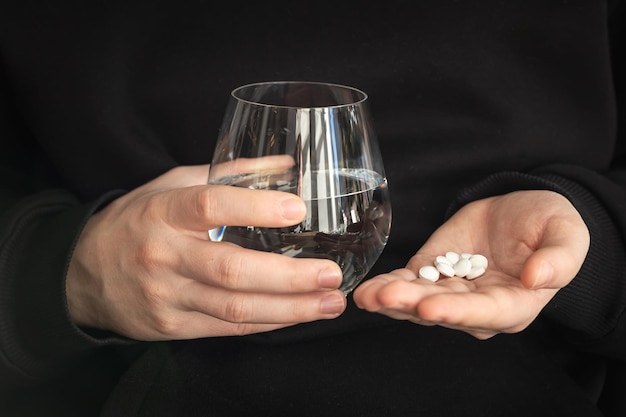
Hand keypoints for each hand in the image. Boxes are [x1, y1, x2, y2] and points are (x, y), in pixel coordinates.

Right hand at [66, 164, 345, 340]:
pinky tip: (298, 315)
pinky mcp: (173, 326)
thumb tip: (287, 165)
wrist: (83, 274)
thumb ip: (230, 175)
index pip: (210, 205)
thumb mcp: (173, 185)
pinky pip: (228, 327)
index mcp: (164, 212)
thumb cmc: (138, 222)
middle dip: (289, 276)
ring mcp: (167, 296)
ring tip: (330, 302)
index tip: (298, 209)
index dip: (255, 207)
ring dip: (290, 309)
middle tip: (331, 273)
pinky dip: (268, 321)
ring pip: (235, 307)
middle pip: (231, 270)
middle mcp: (164, 255)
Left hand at [352, 190, 589, 338]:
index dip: (457, 312)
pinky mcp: (431, 274)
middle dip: (412, 305)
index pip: (484, 313)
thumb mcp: (566, 235)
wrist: (520, 211)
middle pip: (443, 311)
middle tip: (385, 297)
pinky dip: (387, 284)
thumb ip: (559, 260)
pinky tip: (367, 288)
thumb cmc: (549, 225)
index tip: (431, 306)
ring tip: (367, 295)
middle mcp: (478, 307)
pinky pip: (407, 283)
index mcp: (514, 305)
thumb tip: (538, 278)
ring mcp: (451, 292)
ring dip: (391, 299)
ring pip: (418, 302)